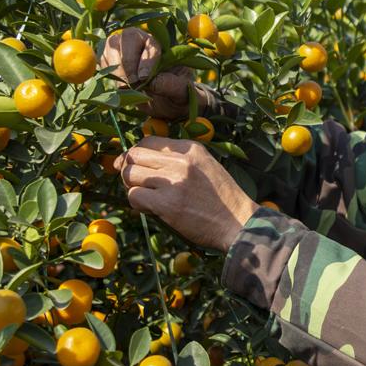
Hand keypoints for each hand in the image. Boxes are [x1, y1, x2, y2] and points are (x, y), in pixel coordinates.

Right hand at [100, 28, 198, 119]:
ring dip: (115, 68)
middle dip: (127, 61)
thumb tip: (152, 82)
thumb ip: (172, 85)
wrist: (167, 104)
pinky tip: (119, 86)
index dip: (146, 61)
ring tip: (126, 86)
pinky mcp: (111, 61)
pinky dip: (106, 73)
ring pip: (110, 47)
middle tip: (132, 82)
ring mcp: (124, 49)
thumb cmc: (178, 94)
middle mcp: (142, 42)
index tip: (144, 78)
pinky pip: (101, 60)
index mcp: (164, 46)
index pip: (151, 44)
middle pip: (126, 38)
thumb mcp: (183, 91)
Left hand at [115, 137, 258, 250]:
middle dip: (128, 169)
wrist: (238, 223)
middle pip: (134, 156)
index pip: (148, 141)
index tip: (133, 165)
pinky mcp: (167, 204)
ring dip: (132, 187)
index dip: (136, 154)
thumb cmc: (221, 199)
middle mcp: (181, 161)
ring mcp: (173, 182)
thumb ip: (179, 160)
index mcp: (191, 148)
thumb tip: (141, 161)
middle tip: (135, 184)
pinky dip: (137, 204)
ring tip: (147, 198)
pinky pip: (134, 196)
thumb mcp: (206, 166)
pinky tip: (151, 210)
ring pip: (129, 175)